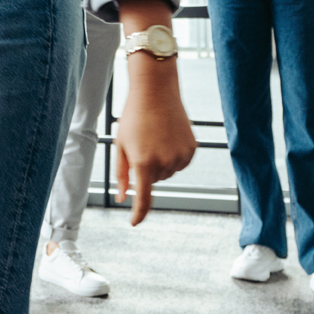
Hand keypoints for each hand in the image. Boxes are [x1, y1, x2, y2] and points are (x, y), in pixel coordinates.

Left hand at [114, 58, 196, 224]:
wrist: (156, 90)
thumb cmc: (133, 117)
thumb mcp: (121, 145)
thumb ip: (122, 175)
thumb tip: (123, 198)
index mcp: (144, 163)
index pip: (143, 199)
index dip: (139, 214)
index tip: (134, 222)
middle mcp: (165, 163)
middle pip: (155, 181)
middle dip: (147, 169)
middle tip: (142, 144)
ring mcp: (180, 156)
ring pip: (168, 173)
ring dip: (161, 162)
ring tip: (155, 136)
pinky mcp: (192, 149)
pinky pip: (180, 163)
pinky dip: (173, 156)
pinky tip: (168, 136)